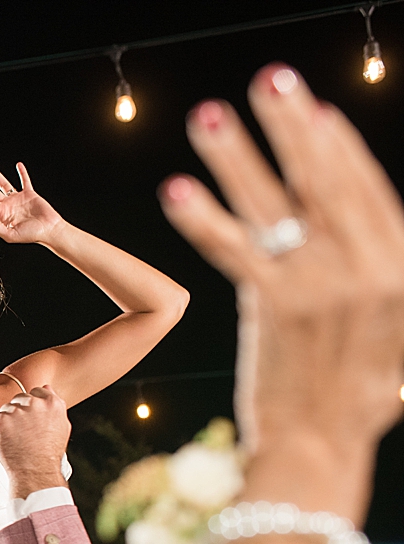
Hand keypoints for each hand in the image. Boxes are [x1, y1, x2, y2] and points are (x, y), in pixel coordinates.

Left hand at [0, 162, 65, 244]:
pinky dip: (22, 173)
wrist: (50, 230)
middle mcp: (7, 205)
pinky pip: (24, 181)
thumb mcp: (10, 235)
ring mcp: (17, 199)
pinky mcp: (29, 194)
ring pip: (4, 183)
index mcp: (1, 215)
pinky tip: (18, 165)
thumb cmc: (31, 235)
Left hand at [0, 385, 70, 498]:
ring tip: (17, 438)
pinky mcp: (1, 420)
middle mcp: (35, 404)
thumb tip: (47, 388)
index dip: (33, 405)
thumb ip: (55, 405)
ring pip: (6, 408)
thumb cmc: (49, 453)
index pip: (37, 391)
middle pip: (20, 398)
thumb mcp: (62, 426)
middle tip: (24, 431)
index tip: (32, 418)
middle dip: (20, 412)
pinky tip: (8, 439)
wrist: (36, 471)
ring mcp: (17, 411)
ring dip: (8, 420)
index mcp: (52, 403)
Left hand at [159, 66, 403, 471]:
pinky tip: (177, 188)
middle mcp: (366, 268)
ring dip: (241, 155)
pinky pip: (234, 251)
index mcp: (399, 271)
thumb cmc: (359, 403)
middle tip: (270, 78)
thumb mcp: (399, 343)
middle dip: (295, 127)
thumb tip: (383, 251)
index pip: (365, 191)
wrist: (321, 449)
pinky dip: (206, 218)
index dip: (338, 149)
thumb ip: (391, 292)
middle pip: (325, 181)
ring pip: (276, 205)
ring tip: (209, 115)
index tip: (315, 111)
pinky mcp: (273, 308)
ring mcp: (320, 286)